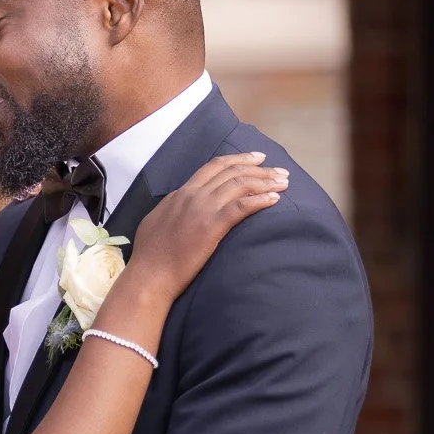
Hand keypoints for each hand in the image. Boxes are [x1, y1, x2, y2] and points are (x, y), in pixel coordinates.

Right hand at [126, 152, 286, 297]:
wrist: (149, 275)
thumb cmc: (150, 255)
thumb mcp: (155, 221)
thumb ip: (171, 207)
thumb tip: (178, 201)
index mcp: (181, 193)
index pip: (213, 168)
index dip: (238, 160)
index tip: (256, 159)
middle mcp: (192, 195)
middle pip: (231, 171)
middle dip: (259, 168)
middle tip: (279, 170)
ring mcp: (202, 209)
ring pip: (239, 184)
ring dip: (265, 181)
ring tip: (283, 183)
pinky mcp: (211, 226)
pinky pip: (241, 206)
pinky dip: (260, 200)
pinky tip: (275, 200)